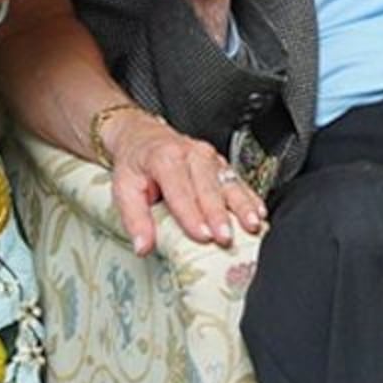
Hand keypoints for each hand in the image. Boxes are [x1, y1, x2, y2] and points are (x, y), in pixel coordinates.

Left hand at [105, 110, 264, 255]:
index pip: (180, 190)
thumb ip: (134, 219)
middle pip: (208, 188)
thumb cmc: (136, 164)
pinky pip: (239, 181)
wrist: (144, 136)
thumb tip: (143, 246)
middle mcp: (192, 154)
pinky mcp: (222, 163)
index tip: (202, 235)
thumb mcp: (123, 188)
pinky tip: (258, 212)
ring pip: (229, 183)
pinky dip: (250, 198)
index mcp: (165, 158)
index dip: (191, 215)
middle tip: (225, 237)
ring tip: (252, 225)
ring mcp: (210, 157)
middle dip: (219, 214)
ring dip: (242, 206)